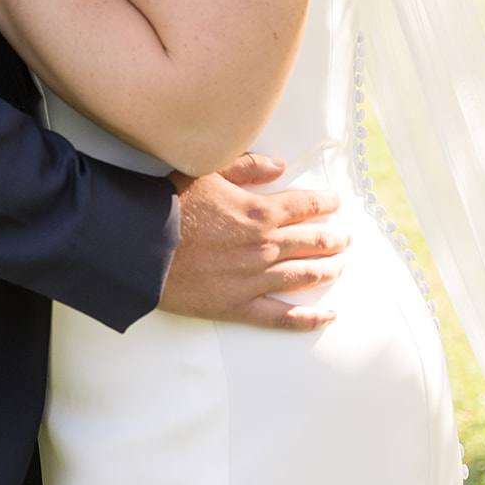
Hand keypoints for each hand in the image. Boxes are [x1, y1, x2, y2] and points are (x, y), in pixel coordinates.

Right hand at [159, 155, 350, 330]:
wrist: (138, 245)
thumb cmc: (167, 202)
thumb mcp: (205, 169)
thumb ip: (246, 166)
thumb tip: (279, 166)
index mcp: (258, 211)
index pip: (304, 206)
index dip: (324, 203)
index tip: (335, 202)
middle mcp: (264, 246)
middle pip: (312, 241)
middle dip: (334, 238)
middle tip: (346, 236)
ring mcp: (254, 279)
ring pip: (304, 276)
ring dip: (328, 269)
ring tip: (341, 265)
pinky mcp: (238, 306)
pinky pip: (282, 317)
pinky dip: (309, 318)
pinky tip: (328, 316)